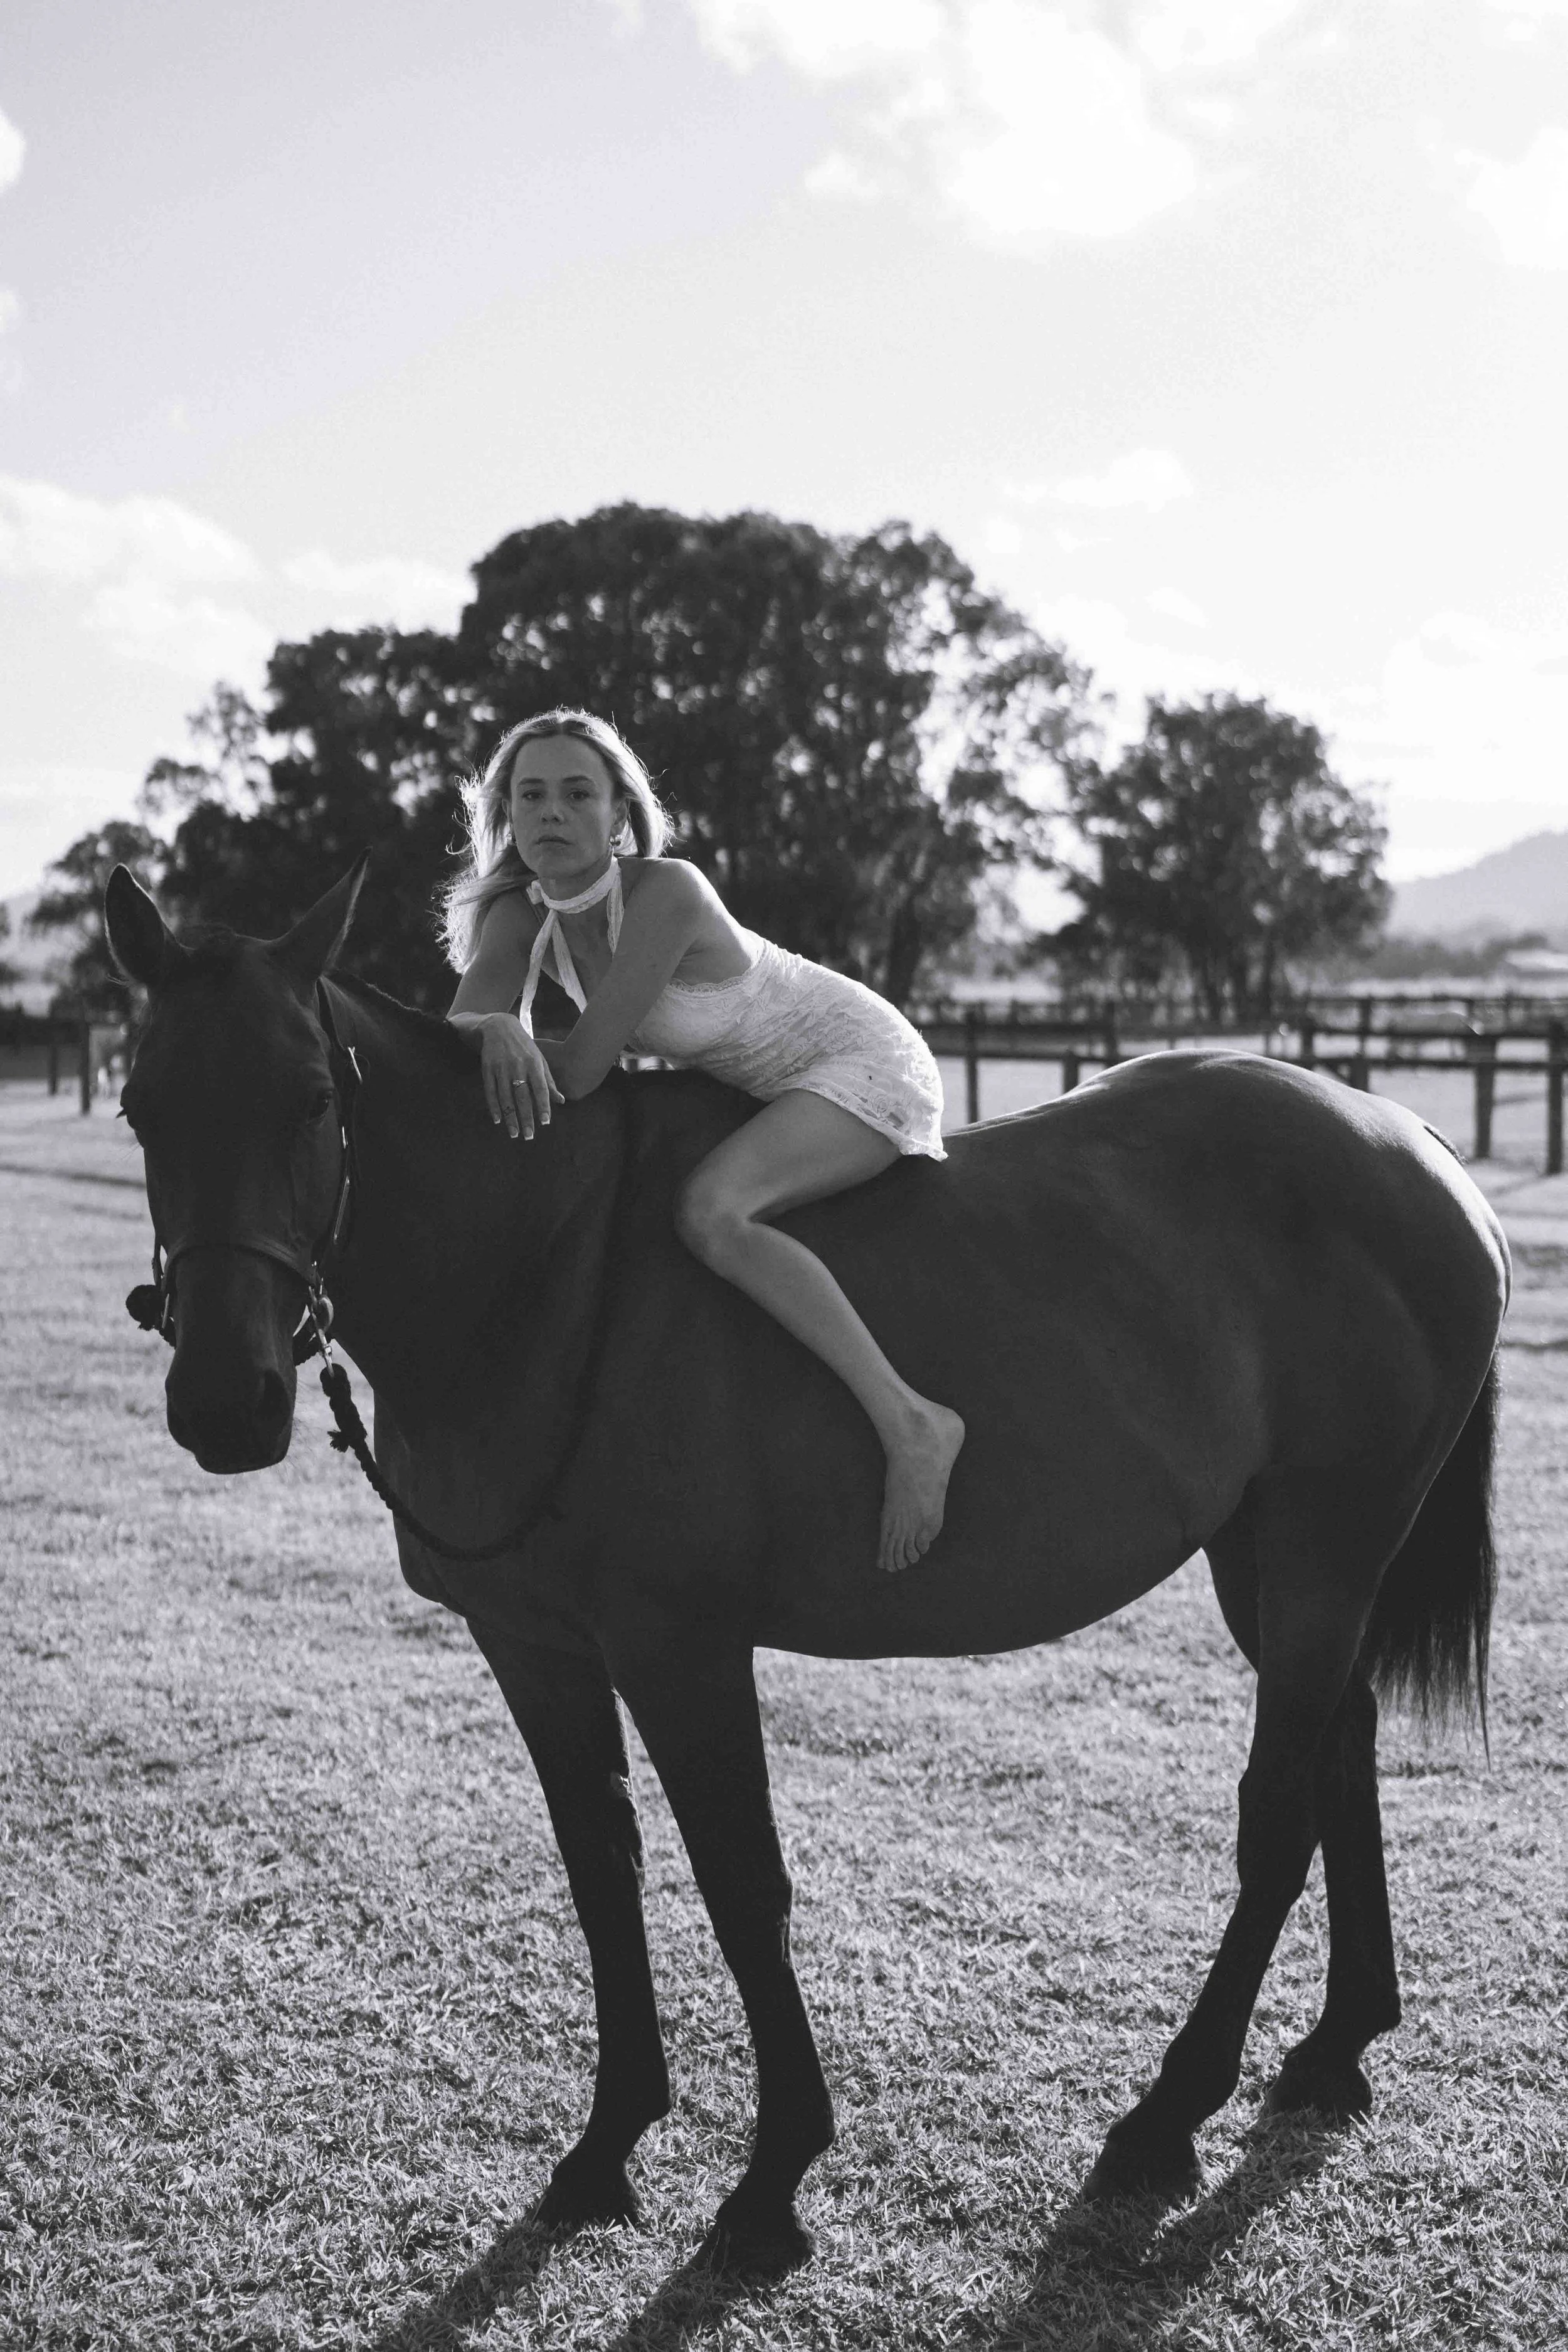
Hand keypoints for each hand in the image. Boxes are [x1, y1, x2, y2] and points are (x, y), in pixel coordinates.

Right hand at [475, 1014, 562, 1139]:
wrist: (499, 1027)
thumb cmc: (524, 1046)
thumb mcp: (540, 1059)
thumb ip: (549, 1081)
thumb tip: (560, 1101)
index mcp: (533, 1064)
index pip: (540, 1088)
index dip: (543, 1106)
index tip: (545, 1123)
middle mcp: (517, 1066)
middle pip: (522, 1097)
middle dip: (526, 1118)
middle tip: (529, 1137)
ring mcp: (501, 1068)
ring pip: (505, 1097)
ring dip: (510, 1118)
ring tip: (514, 1133)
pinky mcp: (487, 1068)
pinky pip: (490, 1091)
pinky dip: (493, 1107)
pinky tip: (498, 1120)